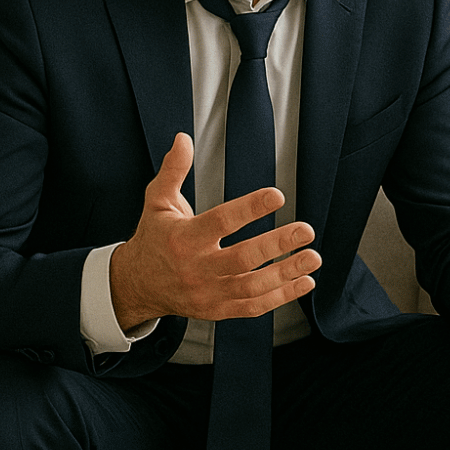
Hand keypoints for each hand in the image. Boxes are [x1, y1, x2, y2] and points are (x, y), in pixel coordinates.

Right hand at [109, 133, 321, 331]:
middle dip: (277, 244)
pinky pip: (253, 307)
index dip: (249, 209)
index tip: (278, 195)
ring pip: (251, 287)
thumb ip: (173, 170)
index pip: (220, 222)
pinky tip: (305, 281)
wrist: (137, 285)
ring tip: (312, 257)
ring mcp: (208, 293)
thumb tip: (183, 139)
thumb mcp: (157, 201)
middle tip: (306, 230)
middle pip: (241, 259)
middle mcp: (196, 268)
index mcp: (183, 238)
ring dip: (286, 273)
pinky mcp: (217, 311)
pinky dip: (282, 297)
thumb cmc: (154, 238)